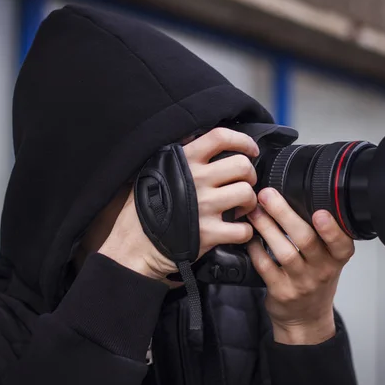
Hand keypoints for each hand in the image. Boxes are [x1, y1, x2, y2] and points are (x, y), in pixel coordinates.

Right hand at [99, 127, 258, 280]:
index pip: (220, 137)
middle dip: (250, 175)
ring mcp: (204, 207)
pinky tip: (236, 230)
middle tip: (244, 183)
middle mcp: (196, 180)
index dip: (243, 141)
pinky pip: (243, 229)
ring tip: (240, 208)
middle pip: (242, 165)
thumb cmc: (142, 209)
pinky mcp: (209, 233)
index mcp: (184, 161)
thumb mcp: (153, 171)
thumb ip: (177, 156)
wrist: (134, 246)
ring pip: (247, 194)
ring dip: (249, 202)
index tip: (251, 150)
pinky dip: (246, 231)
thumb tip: (195, 138)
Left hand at [247, 188, 354, 344]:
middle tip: (268, 195)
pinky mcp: (281, 291)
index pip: (341, 243)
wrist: (305, 318)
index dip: (332, 229)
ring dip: (266, 227)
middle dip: (285, 214)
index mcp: (337, 258)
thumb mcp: (328, 257)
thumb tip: (294, 193)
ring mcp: (301, 283)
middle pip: (306, 240)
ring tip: (253, 211)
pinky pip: (265, 266)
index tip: (320, 212)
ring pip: (283, 252)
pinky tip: (249, 236)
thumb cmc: (315, 279)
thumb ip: (321, 233)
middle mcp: (322, 270)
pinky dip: (255, 248)